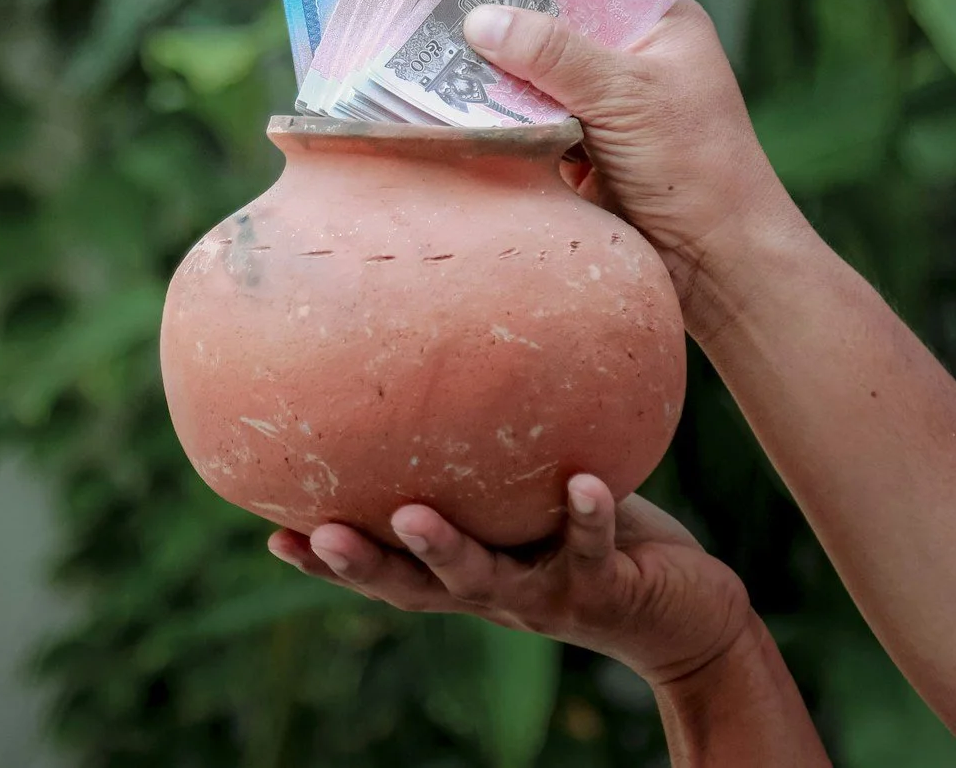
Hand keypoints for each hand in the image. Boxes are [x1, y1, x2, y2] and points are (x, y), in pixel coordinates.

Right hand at [269, 473, 760, 687]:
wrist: (683, 612)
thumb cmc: (598, 531)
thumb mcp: (537, 491)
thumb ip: (496, 448)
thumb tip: (452, 342)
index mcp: (468, 574)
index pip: (385, 571)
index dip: (329, 563)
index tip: (272, 533)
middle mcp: (496, 595)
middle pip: (415, 589)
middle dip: (364, 566)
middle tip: (317, 531)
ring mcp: (548, 596)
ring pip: (487, 581)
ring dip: (448, 552)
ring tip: (414, 515)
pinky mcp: (608, 589)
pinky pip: (592, 547)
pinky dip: (588, 516)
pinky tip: (584, 482)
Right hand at [460, 0, 799, 314]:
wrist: (711, 263)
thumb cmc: (693, 164)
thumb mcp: (625, 93)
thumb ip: (554, 53)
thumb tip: (480, 19)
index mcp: (658, 22)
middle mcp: (628, 56)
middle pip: (552, 26)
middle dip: (503, 24)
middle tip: (431, 4)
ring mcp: (600, 105)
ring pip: (533, 77)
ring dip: (492, 75)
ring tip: (425, 49)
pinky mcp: (575, 150)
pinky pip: (526, 122)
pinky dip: (497, 118)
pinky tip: (446, 102)